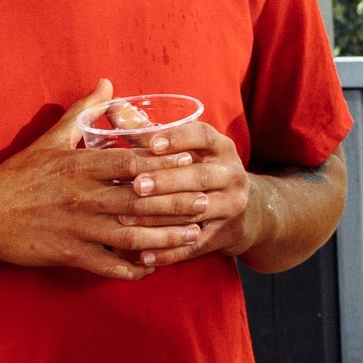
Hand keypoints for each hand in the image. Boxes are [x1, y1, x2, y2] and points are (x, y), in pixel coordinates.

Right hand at [0, 82, 202, 279]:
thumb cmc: (17, 176)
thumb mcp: (50, 139)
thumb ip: (84, 112)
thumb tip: (108, 83)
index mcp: (80, 166)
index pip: (130, 163)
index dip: (163, 164)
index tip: (190, 163)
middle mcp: (83, 197)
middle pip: (139, 200)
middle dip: (175, 202)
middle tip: (205, 201)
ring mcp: (77, 228)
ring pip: (131, 236)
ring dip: (165, 237)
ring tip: (192, 236)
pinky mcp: (70, 255)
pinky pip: (109, 266)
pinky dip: (134, 269)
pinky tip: (154, 267)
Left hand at [115, 112, 256, 267]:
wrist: (249, 212)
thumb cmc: (201, 171)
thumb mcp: (187, 150)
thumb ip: (149, 132)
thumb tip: (113, 108)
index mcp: (221, 148)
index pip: (203, 136)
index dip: (178, 138)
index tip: (152, 143)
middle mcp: (232, 174)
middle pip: (200, 177)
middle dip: (166, 181)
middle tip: (136, 185)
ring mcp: (233, 206)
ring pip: (195, 212)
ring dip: (160, 217)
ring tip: (127, 219)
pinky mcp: (227, 235)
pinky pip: (195, 246)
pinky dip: (169, 252)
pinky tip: (142, 254)